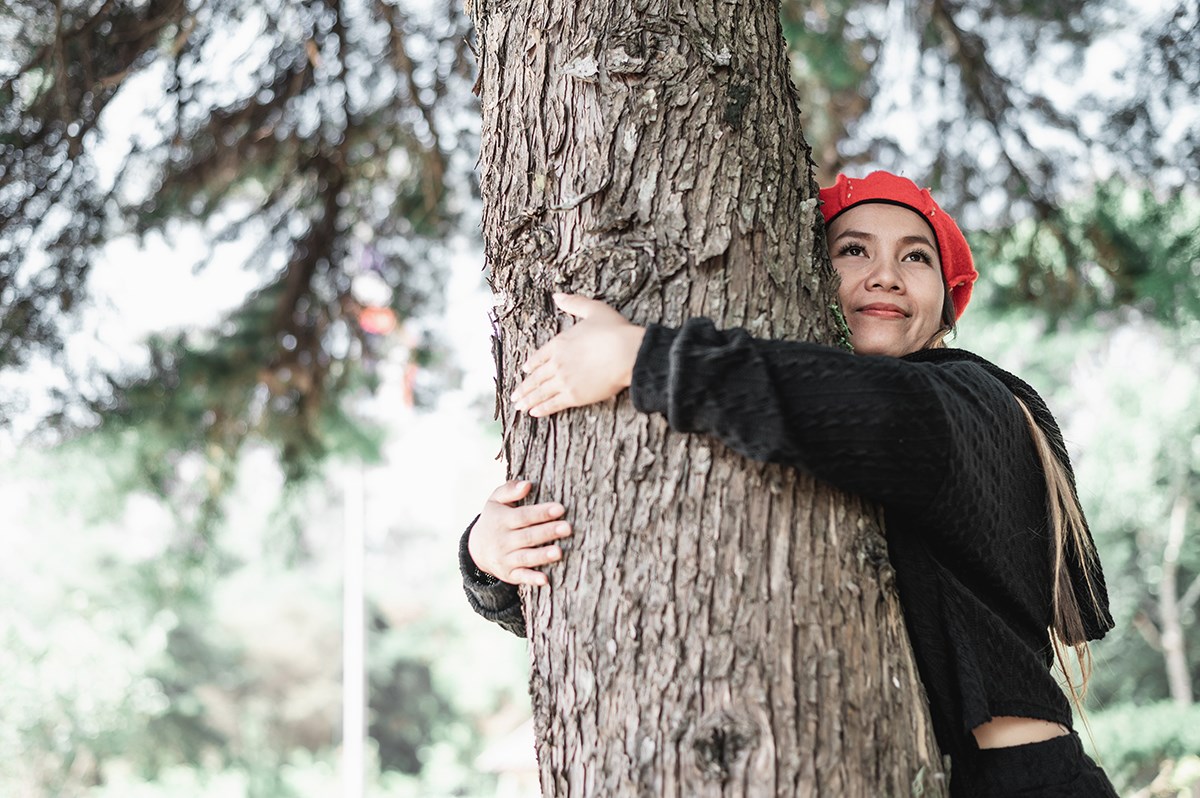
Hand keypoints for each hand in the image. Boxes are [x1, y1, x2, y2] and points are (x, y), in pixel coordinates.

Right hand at [468, 480, 573, 585]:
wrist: (477, 547)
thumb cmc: (495, 518)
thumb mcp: (495, 500)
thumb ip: (509, 489)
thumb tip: (527, 484)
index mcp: (502, 520)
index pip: (524, 516)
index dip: (541, 513)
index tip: (560, 508)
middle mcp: (503, 540)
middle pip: (528, 536)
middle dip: (547, 532)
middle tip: (567, 528)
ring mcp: (506, 558)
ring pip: (526, 557)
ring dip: (542, 555)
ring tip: (559, 552)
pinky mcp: (509, 574)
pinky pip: (521, 577)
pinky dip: (532, 579)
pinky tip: (545, 580)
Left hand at [512, 293, 645, 416]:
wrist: (626, 353)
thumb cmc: (614, 331)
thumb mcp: (593, 309)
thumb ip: (574, 303)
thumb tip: (557, 295)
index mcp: (559, 343)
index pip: (539, 357)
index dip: (531, 365)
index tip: (524, 371)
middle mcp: (557, 363)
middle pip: (536, 378)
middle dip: (524, 388)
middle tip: (514, 397)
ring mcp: (564, 380)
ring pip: (540, 392)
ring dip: (528, 400)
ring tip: (519, 406)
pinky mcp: (574, 396)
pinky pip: (553, 404)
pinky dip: (543, 409)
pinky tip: (534, 413)